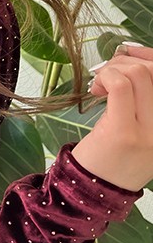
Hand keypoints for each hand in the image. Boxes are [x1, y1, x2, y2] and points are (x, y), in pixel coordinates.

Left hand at [71, 43, 152, 191]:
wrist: (95, 191)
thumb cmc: (115, 156)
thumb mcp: (140, 127)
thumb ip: (142, 98)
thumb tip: (135, 58)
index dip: (149, 55)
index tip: (129, 51)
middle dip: (126, 60)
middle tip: (106, 74)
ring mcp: (148, 130)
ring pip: (138, 74)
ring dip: (113, 69)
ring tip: (100, 86)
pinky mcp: (124, 131)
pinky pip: (120, 86)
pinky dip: (106, 77)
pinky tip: (96, 91)